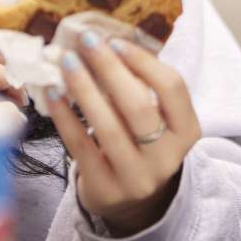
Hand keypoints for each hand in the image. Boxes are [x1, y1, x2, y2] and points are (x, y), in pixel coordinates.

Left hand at [45, 32, 200, 236]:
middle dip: (110, 69)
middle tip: (86, 40)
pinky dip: (65, 116)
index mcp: (186, 131)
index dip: (144, 62)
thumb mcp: (155, 119)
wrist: (128, 199)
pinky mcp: (106, 189)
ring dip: (84, 89)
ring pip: (109, 128)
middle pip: (139, 107)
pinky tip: (53, 93)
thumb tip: (106, 41)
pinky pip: (81, 147)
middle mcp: (166, 158)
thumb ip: (141, 86)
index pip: (173, 89)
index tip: (116, 41)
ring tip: (67, 61)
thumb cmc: (139, 144)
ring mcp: (136, 178)